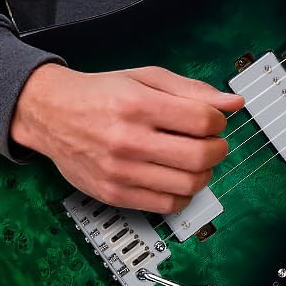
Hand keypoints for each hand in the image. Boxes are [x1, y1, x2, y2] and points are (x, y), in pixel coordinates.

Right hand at [10, 64, 242, 212]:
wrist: (51, 114)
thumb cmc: (101, 93)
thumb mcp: (146, 78)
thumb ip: (192, 90)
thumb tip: (233, 103)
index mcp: (138, 105)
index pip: (202, 120)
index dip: (218, 121)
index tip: (213, 121)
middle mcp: (128, 140)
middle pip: (200, 156)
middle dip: (218, 149)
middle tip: (213, 143)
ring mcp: (120, 172)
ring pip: (187, 184)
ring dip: (204, 173)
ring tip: (195, 160)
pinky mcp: (113, 194)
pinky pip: (166, 206)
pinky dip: (183, 194)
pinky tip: (178, 178)